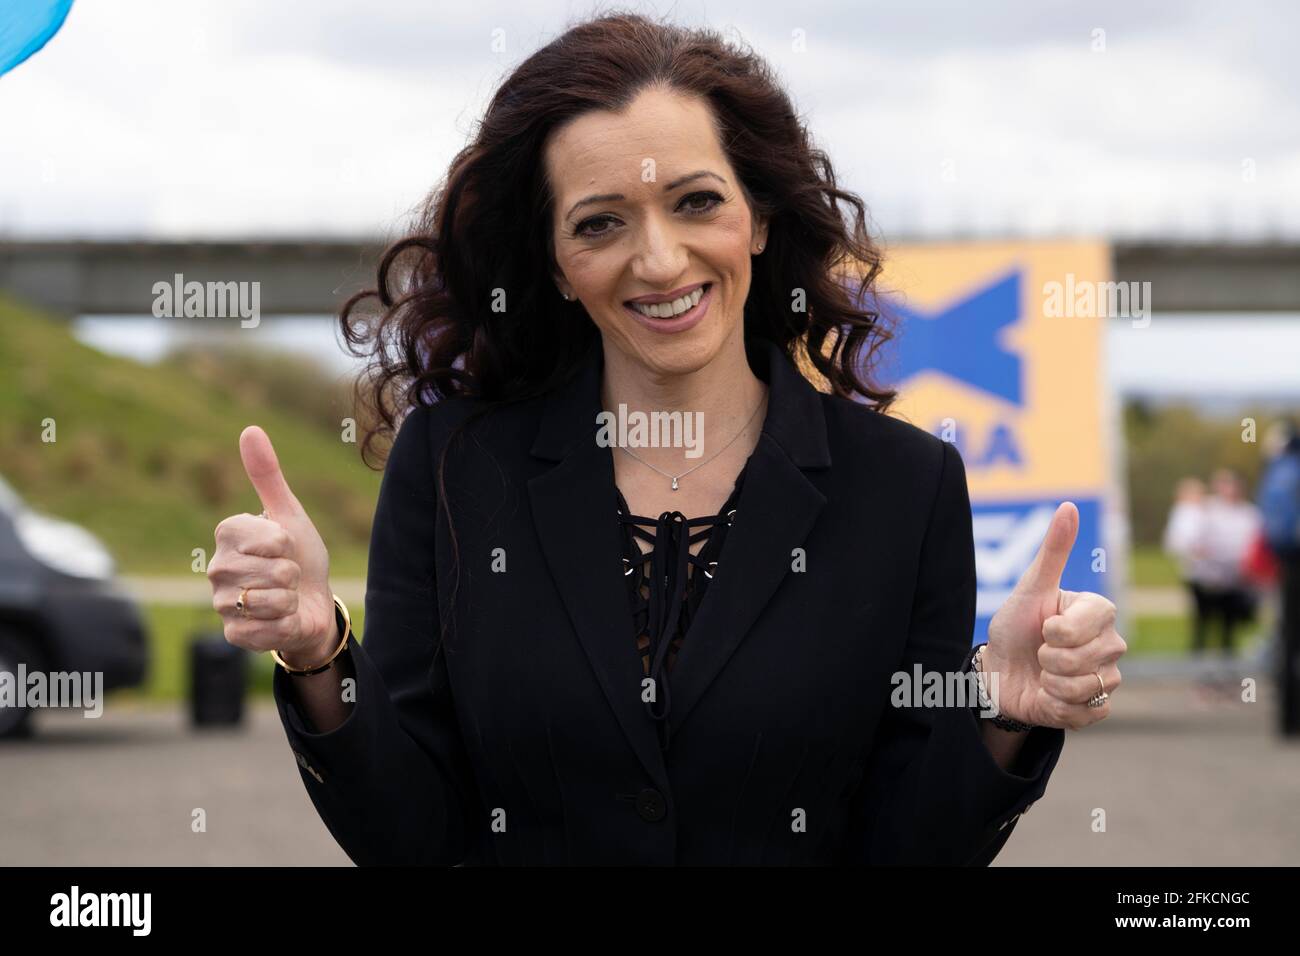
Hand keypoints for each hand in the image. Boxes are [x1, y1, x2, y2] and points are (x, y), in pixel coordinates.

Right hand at [208, 426, 337, 666]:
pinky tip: (279, 619)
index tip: (285, 546)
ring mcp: (222, 603)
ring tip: (284, 597)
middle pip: (276, 571)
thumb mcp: (289, 514)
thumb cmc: (300, 556)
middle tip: (287, 575)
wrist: (312, 603)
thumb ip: (268, 475)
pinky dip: (286, 624)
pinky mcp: (233, 634)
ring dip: (290, 600)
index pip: (272, 538)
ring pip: (273, 599)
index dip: (288, 544)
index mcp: (227, 534)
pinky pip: (270, 628)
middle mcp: (217, 568)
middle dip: (292, 574)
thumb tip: (249, 429)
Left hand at [982, 502, 1125, 729]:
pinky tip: (1049, 695)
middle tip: (1039, 653)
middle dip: (1049, 659)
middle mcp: (1112, 643)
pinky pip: (1085, 712)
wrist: (999, 673)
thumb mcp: (1029, 589)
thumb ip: (1053, 551)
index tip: (1042, 628)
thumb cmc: (1014, 627)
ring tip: (1043, 674)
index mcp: (1100, 611)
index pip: (1084, 627)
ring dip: (1051, 683)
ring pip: (1084, 687)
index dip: (1054, 632)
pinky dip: (1057, 707)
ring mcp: (1108, 676)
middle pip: (1084, 660)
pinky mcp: (1098, 707)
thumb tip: (1067, 505)